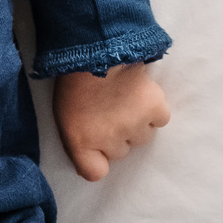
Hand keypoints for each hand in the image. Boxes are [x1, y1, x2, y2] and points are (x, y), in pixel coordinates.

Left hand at [52, 62, 170, 181]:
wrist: (95, 49)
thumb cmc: (73, 81)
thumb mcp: (63, 116)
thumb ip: (78, 144)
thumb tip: (95, 165)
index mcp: (81, 143)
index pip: (95, 173)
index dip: (97, 160)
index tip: (96, 146)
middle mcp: (110, 141)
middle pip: (121, 152)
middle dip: (116, 136)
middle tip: (108, 111)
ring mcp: (134, 126)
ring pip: (142, 137)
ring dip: (136, 123)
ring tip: (124, 101)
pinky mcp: (155, 109)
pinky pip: (160, 120)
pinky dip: (154, 110)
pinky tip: (141, 96)